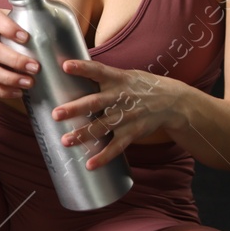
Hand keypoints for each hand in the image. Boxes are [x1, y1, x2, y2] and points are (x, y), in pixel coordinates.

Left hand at [50, 60, 186, 168]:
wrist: (173, 102)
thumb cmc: (141, 87)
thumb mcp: (125, 75)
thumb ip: (102, 76)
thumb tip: (69, 70)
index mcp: (117, 79)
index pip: (98, 70)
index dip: (82, 67)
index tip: (65, 66)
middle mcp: (120, 97)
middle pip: (95, 102)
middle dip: (75, 109)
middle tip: (56, 114)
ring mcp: (126, 117)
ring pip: (101, 126)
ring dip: (83, 134)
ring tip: (65, 141)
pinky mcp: (132, 133)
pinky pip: (116, 147)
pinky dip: (103, 157)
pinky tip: (89, 165)